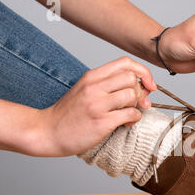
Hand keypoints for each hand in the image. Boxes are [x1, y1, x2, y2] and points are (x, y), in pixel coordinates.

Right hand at [40, 57, 156, 156]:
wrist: (47, 132)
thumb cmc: (68, 114)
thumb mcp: (84, 90)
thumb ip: (108, 85)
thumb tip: (140, 86)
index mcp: (92, 76)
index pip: (125, 63)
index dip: (143, 71)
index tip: (147, 84)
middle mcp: (94, 87)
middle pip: (131, 78)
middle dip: (140, 91)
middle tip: (136, 103)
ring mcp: (97, 104)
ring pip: (132, 95)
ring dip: (137, 106)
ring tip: (128, 114)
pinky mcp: (102, 122)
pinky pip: (131, 114)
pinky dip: (134, 119)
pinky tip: (126, 123)